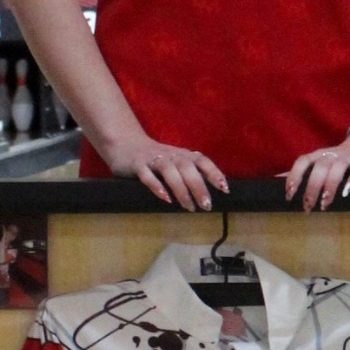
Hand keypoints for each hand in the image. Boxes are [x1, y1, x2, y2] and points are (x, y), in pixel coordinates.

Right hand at [104, 137, 228, 210]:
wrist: (125, 143)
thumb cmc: (156, 157)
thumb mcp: (175, 161)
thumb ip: (190, 172)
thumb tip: (208, 192)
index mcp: (183, 154)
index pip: (202, 161)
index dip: (214, 173)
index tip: (225, 189)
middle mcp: (171, 155)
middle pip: (188, 168)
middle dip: (199, 186)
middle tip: (206, 205)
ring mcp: (154, 159)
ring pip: (170, 171)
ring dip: (181, 189)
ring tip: (189, 207)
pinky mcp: (138, 165)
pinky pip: (148, 176)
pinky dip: (157, 186)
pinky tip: (166, 199)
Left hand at [284, 134, 349, 209]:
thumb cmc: (340, 157)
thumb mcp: (320, 161)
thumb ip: (301, 170)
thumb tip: (275, 179)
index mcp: (319, 155)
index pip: (303, 161)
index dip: (295, 176)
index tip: (289, 195)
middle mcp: (332, 155)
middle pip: (319, 168)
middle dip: (312, 187)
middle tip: (307, 207)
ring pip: (337, 169)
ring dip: (329, 186)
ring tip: (325, 204)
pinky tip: (347, 193)